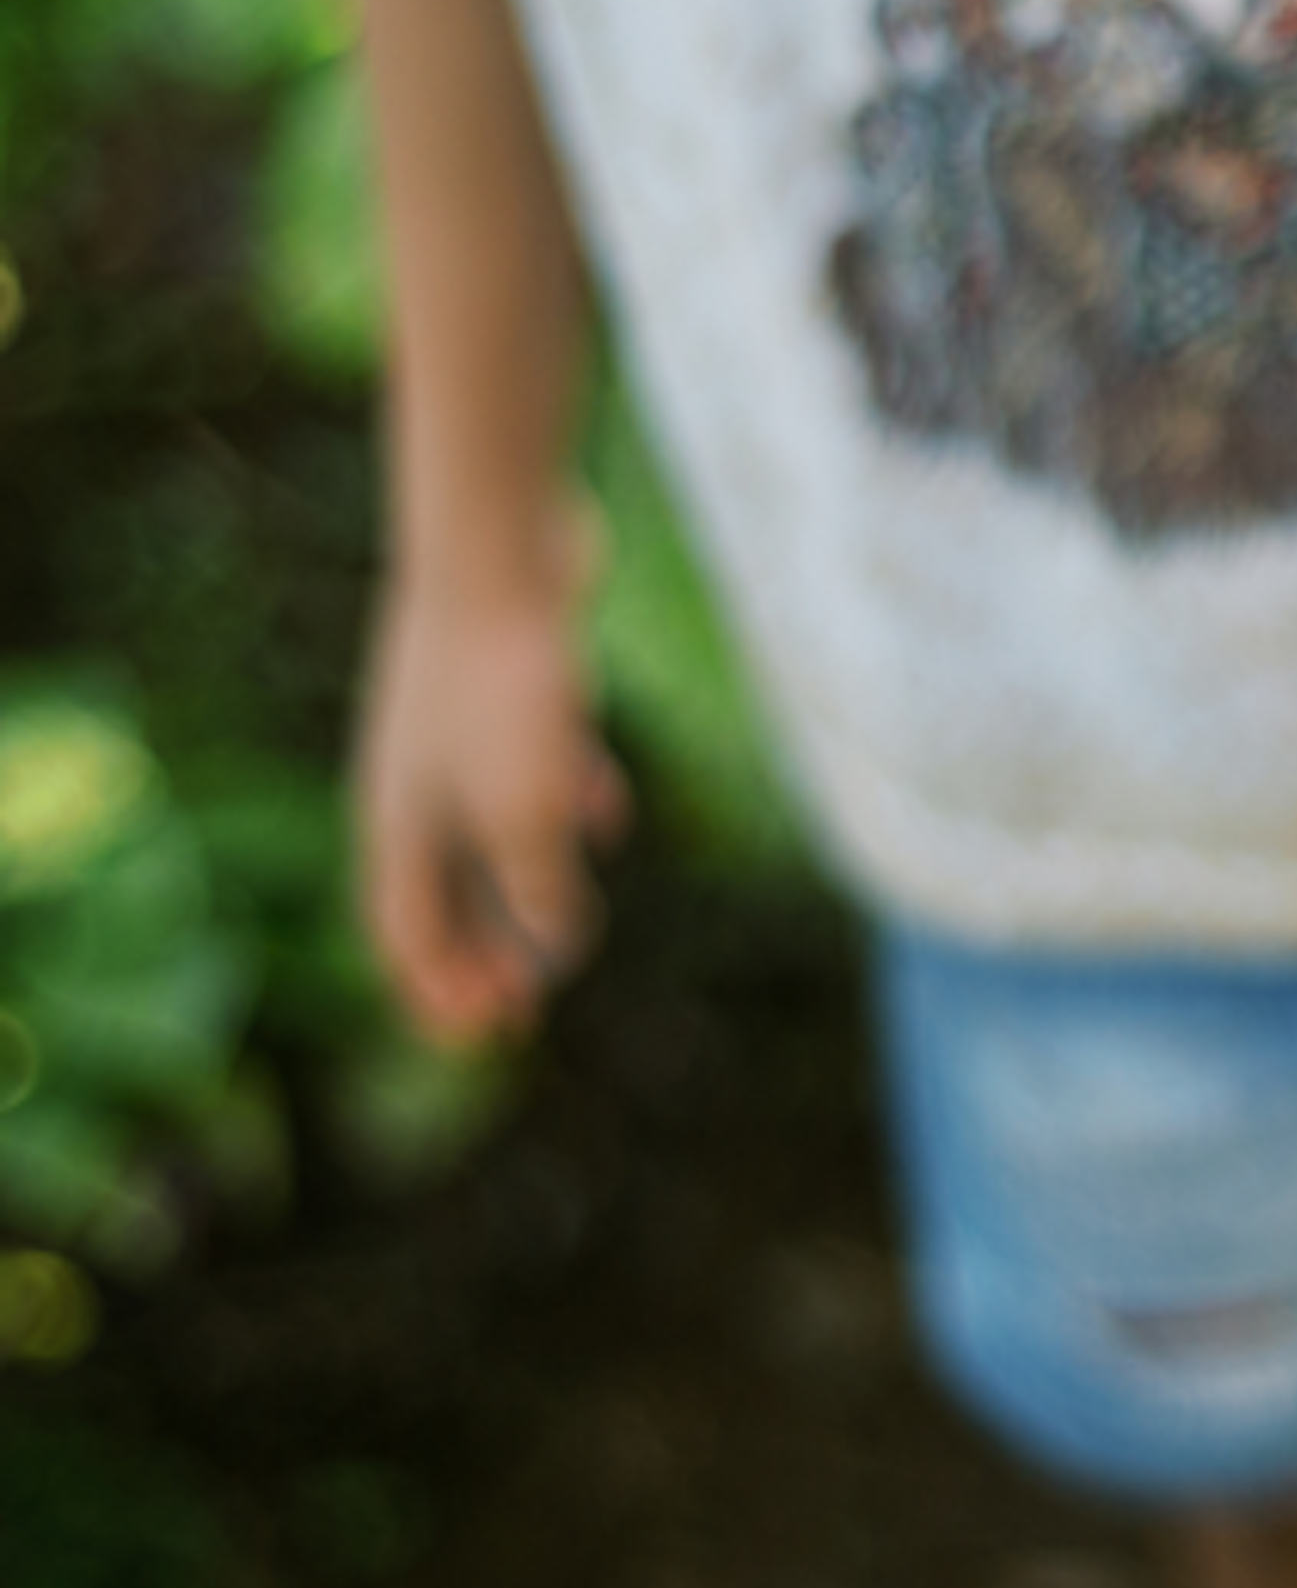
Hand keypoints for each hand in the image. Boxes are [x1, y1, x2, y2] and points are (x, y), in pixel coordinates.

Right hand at [355, 539, 626, 1042]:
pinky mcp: (505, 688)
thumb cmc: (503, 688)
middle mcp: (416, 785)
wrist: (503, 550)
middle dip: (484, 954)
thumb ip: (540, 890)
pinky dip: (561, 799)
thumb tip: (556, 952)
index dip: (442, 992)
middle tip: (524, 1008)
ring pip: (489, 831)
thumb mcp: (527, 813)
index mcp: (399, 826)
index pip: (405, 935)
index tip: (486, 1037)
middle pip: (445, 893)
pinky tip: (605, 811)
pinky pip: (528, 763)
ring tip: (561, 932)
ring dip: (524, 886)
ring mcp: (456, 734)